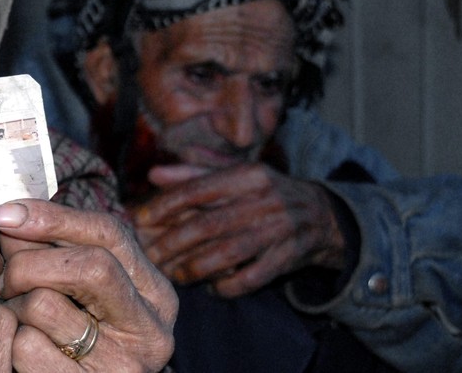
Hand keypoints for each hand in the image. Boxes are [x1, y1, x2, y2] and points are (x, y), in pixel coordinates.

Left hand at [0, 200, 176, 371]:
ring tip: (18, 316)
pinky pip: (27, 347)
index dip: (54, 217)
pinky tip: (23, 346)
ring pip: (46, 304)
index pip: (109, 233)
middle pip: (87, 265)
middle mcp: (149, 329)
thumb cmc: (85, 337)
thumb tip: (11, 217)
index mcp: (154, 293)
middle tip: (4, 277)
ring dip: (15, 305)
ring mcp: (121, 365)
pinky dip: (12, 341)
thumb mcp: (89, 291)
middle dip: (29, 262)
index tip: (7, 214)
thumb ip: (59, 250)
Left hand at [130, 163, 345, 297]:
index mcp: (248, 174)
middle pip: (210, 224)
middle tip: (149, 256)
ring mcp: (279, 230)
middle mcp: (264, 199)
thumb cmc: (265, 191)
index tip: (139, 219)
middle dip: (173, 242)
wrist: (322, 214)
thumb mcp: (235, 172)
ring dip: (195, 267)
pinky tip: (211, 288)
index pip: (199, 189)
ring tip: (173, 274)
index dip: (165, 205)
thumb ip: (194, 172)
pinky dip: (229, 285)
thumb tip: (153, 175)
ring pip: (229, 253)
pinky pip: (253, 277)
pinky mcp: (289, 257)